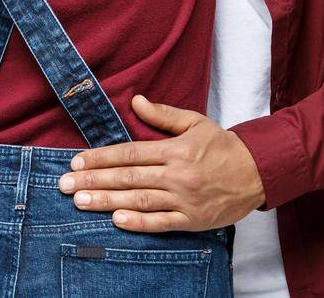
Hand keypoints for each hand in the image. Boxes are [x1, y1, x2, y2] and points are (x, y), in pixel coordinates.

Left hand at [56, 94, 266, 232]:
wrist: (258, 172)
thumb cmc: (222, 146)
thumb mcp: (195, 122)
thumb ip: (162, 115)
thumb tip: (135, 100)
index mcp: (175, 149)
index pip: (130, 153)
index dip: (102, 158)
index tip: (76, 162)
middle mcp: (177, 174)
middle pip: (128, 178)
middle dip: (94, 181)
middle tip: (65, 185)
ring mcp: (184, 199)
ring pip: (139, 201)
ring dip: (107, 201)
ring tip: (81, 202)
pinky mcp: (192, 220)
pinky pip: (162, 222)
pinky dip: (138, 223)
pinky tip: (116, 221)